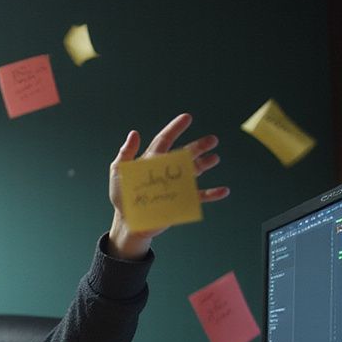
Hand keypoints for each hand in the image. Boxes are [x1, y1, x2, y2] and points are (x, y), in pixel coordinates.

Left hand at [106, 113, 229, 259]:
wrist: (129, 223)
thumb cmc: (122, 197)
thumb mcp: (119, 173)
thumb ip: (125, 154)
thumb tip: (134, 133)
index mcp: (152, 160)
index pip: (165, 140)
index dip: (175, 128)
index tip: (187, 118)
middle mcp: (167, 170)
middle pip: (185, 154)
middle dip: (199, 146)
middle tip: (212, 140)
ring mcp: (176, 185)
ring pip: (194, 171)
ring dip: (205, 164)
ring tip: (215, 158)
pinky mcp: (180, 201)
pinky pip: (199, 197)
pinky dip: (212, 194)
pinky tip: (223, 190)